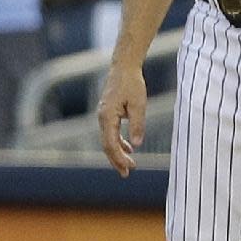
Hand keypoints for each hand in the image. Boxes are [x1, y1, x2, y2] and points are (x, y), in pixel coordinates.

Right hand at [97, 61, 146, 176]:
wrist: (123, 67)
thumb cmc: (132, 83)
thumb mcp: (138, 104)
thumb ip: (137, 124)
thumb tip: (137, 144)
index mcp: (107, 116)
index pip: (110, 144)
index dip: (118, 158)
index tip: (129, 168)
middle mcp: (102, 117)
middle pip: (106, 145)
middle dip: (116, 160)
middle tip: (127, 173)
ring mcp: (103, 115)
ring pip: (108, 140)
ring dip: (117, 153)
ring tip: (128, 165)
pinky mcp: (107, 113)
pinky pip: (111, 132)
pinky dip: (118, 142)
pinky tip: (129, 148)